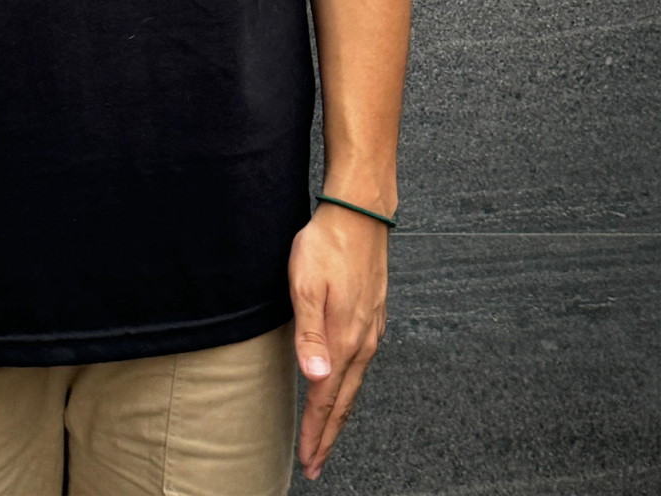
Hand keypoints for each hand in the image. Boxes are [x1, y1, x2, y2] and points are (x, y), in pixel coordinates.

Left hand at [287, 201, 388, 479]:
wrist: (359, 213)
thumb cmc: (326, 244)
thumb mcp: (306, 285)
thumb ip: (309, 335)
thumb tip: (316, 379)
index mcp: (344, 339)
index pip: (326, 399)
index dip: (315, 433)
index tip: (308, 461)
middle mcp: (362, 340)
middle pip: (344, 401)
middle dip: (328, 435)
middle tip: (315, 464)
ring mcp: (370, 329)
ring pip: (354, 384)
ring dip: (339, 414)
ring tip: (326, 434)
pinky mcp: (372, 316)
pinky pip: (360, 364)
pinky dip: (349, 386)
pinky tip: (343, 386)